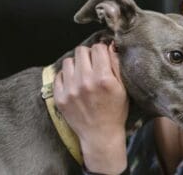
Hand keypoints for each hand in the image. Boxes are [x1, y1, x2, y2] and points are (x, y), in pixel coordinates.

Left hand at [53, 42, 127, 173]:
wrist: (100, 135)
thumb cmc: (115, 111)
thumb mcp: (123, 88)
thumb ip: (117, 65)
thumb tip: (111, 45)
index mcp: (103, 78)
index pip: (98, 48)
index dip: (102, 51)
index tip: (103, 58)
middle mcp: (85, 82)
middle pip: (81, 51)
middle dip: (88, 55)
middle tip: (93, 65)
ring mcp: (70, 90)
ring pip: (68, 61)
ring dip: (76, 65)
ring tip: (83, 74)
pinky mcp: (59, 97)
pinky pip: (59, 75)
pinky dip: (67, 76)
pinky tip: (75, 84)